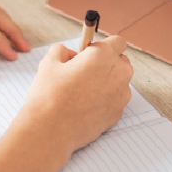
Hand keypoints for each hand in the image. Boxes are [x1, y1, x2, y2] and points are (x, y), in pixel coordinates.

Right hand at [13, 36, 133, 155]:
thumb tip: (70, 54)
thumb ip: (62, 50)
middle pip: (121, 62)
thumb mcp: (50, 62)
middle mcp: (119, 73)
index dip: (103, 46)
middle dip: (107, 64)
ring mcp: (121, 96)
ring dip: (107, 83)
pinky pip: (115, 101)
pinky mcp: (118, 114)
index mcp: (103, 55)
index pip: (118, 42)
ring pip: (119, 82)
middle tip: (84, 73)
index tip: (90, 53)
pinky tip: (86, 106)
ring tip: (83, 92)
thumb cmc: (49, 94)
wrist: (50, 130)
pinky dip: (105, 101)